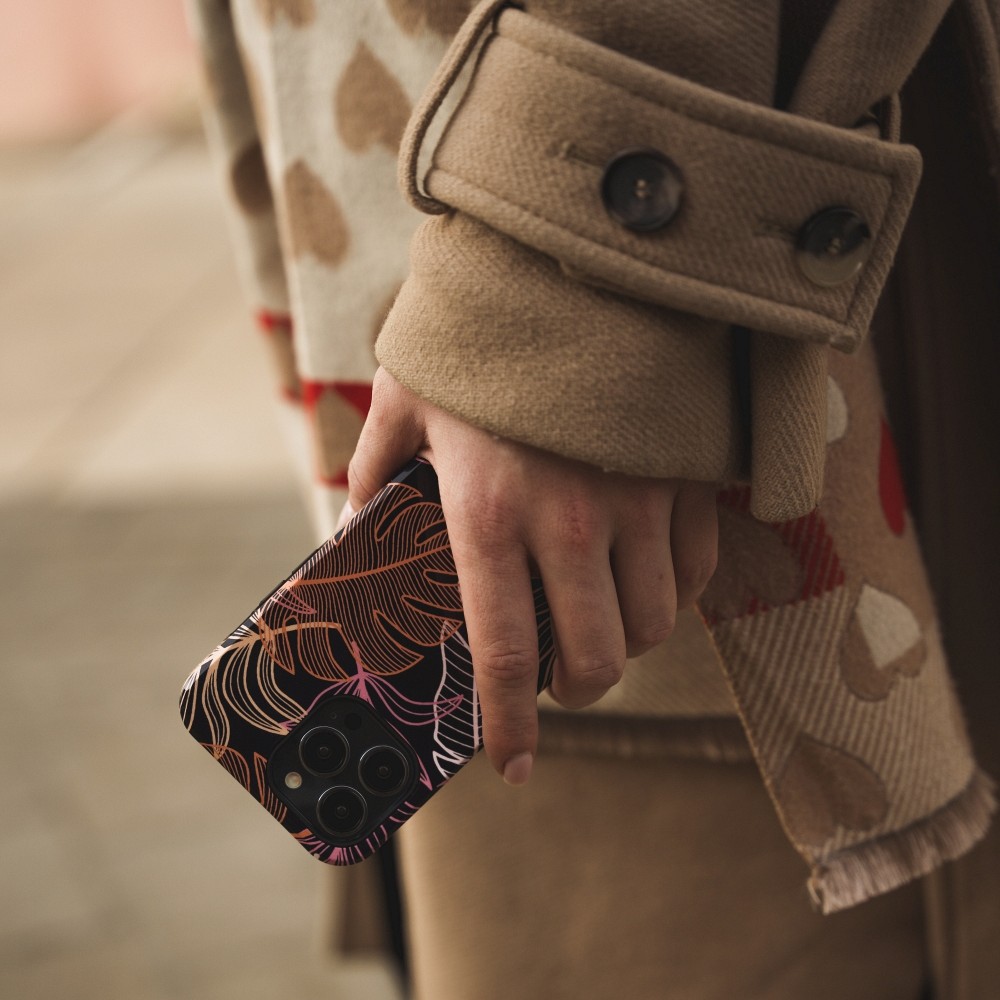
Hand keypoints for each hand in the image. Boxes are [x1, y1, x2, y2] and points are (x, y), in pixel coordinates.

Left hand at [344, 368, 718, 784]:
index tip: (514, 764)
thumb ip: (377, 467)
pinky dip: (670, 591)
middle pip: (600, 659)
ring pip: (655, 624)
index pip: (504, 654)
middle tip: (559, 681)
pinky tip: (642, 575)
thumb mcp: (407, 396)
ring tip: (597, 623)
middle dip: (581, 690)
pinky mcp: (684, 476)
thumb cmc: (478, 333)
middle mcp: (570, 521)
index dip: (510, 726)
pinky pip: (694, 568)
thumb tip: (353, 517)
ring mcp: (638, 500)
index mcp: (488, 513)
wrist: (572, 254)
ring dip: (627, 643)